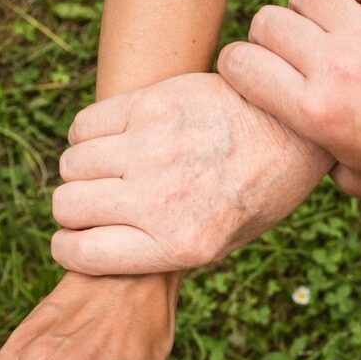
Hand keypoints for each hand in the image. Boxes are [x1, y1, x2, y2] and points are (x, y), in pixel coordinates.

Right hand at [50, 73, 332, 274]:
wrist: (293, 131)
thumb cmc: (258, 192)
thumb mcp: (223, 243)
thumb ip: (164, 252)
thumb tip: (104, 250)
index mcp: (180, 245)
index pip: (81, 254)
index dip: (69, 249)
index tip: (77, 240)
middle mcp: (161, 200)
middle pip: (67, 206)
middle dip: (74, 210)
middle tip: (99, 203)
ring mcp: (153, 149)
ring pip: (71, 164)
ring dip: (83, 171)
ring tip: (112, 170)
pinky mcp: (151, 105)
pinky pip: (84, 125)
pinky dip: (88, 135)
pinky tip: (116, 140)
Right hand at [218, 0, 360, 194]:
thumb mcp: (348, 175)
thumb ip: (311, 160)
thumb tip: (284, 150)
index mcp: (314, 113)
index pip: (240, 64)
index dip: (236, 63)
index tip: (248, 69)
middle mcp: (336, 68)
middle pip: (268, 22)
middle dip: (269, 36)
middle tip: (291, 52)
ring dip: (308, 8)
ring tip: (325, 27)